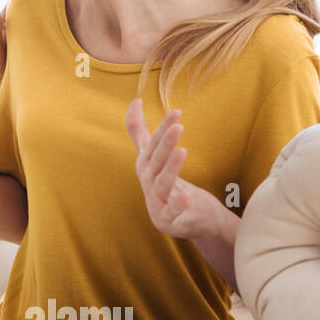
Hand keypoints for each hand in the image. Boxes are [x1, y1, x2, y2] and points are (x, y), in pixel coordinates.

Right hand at [125, 99, 226, 240]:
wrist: (185, 218)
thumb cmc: (169, 183)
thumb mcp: (154, 156)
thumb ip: (140, 131)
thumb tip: (134, 101)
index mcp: (145, 165)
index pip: (152, 144)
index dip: (163, 128)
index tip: (177, 112)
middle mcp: (148, 181)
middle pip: (156, 160)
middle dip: (165, 143)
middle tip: (178, 126)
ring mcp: (156, 201)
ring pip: (162, 182)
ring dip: (171, 167)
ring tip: (182, 151)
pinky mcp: (167, 219)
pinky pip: (171, 211)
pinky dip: (176, 204)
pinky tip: (185, 196)